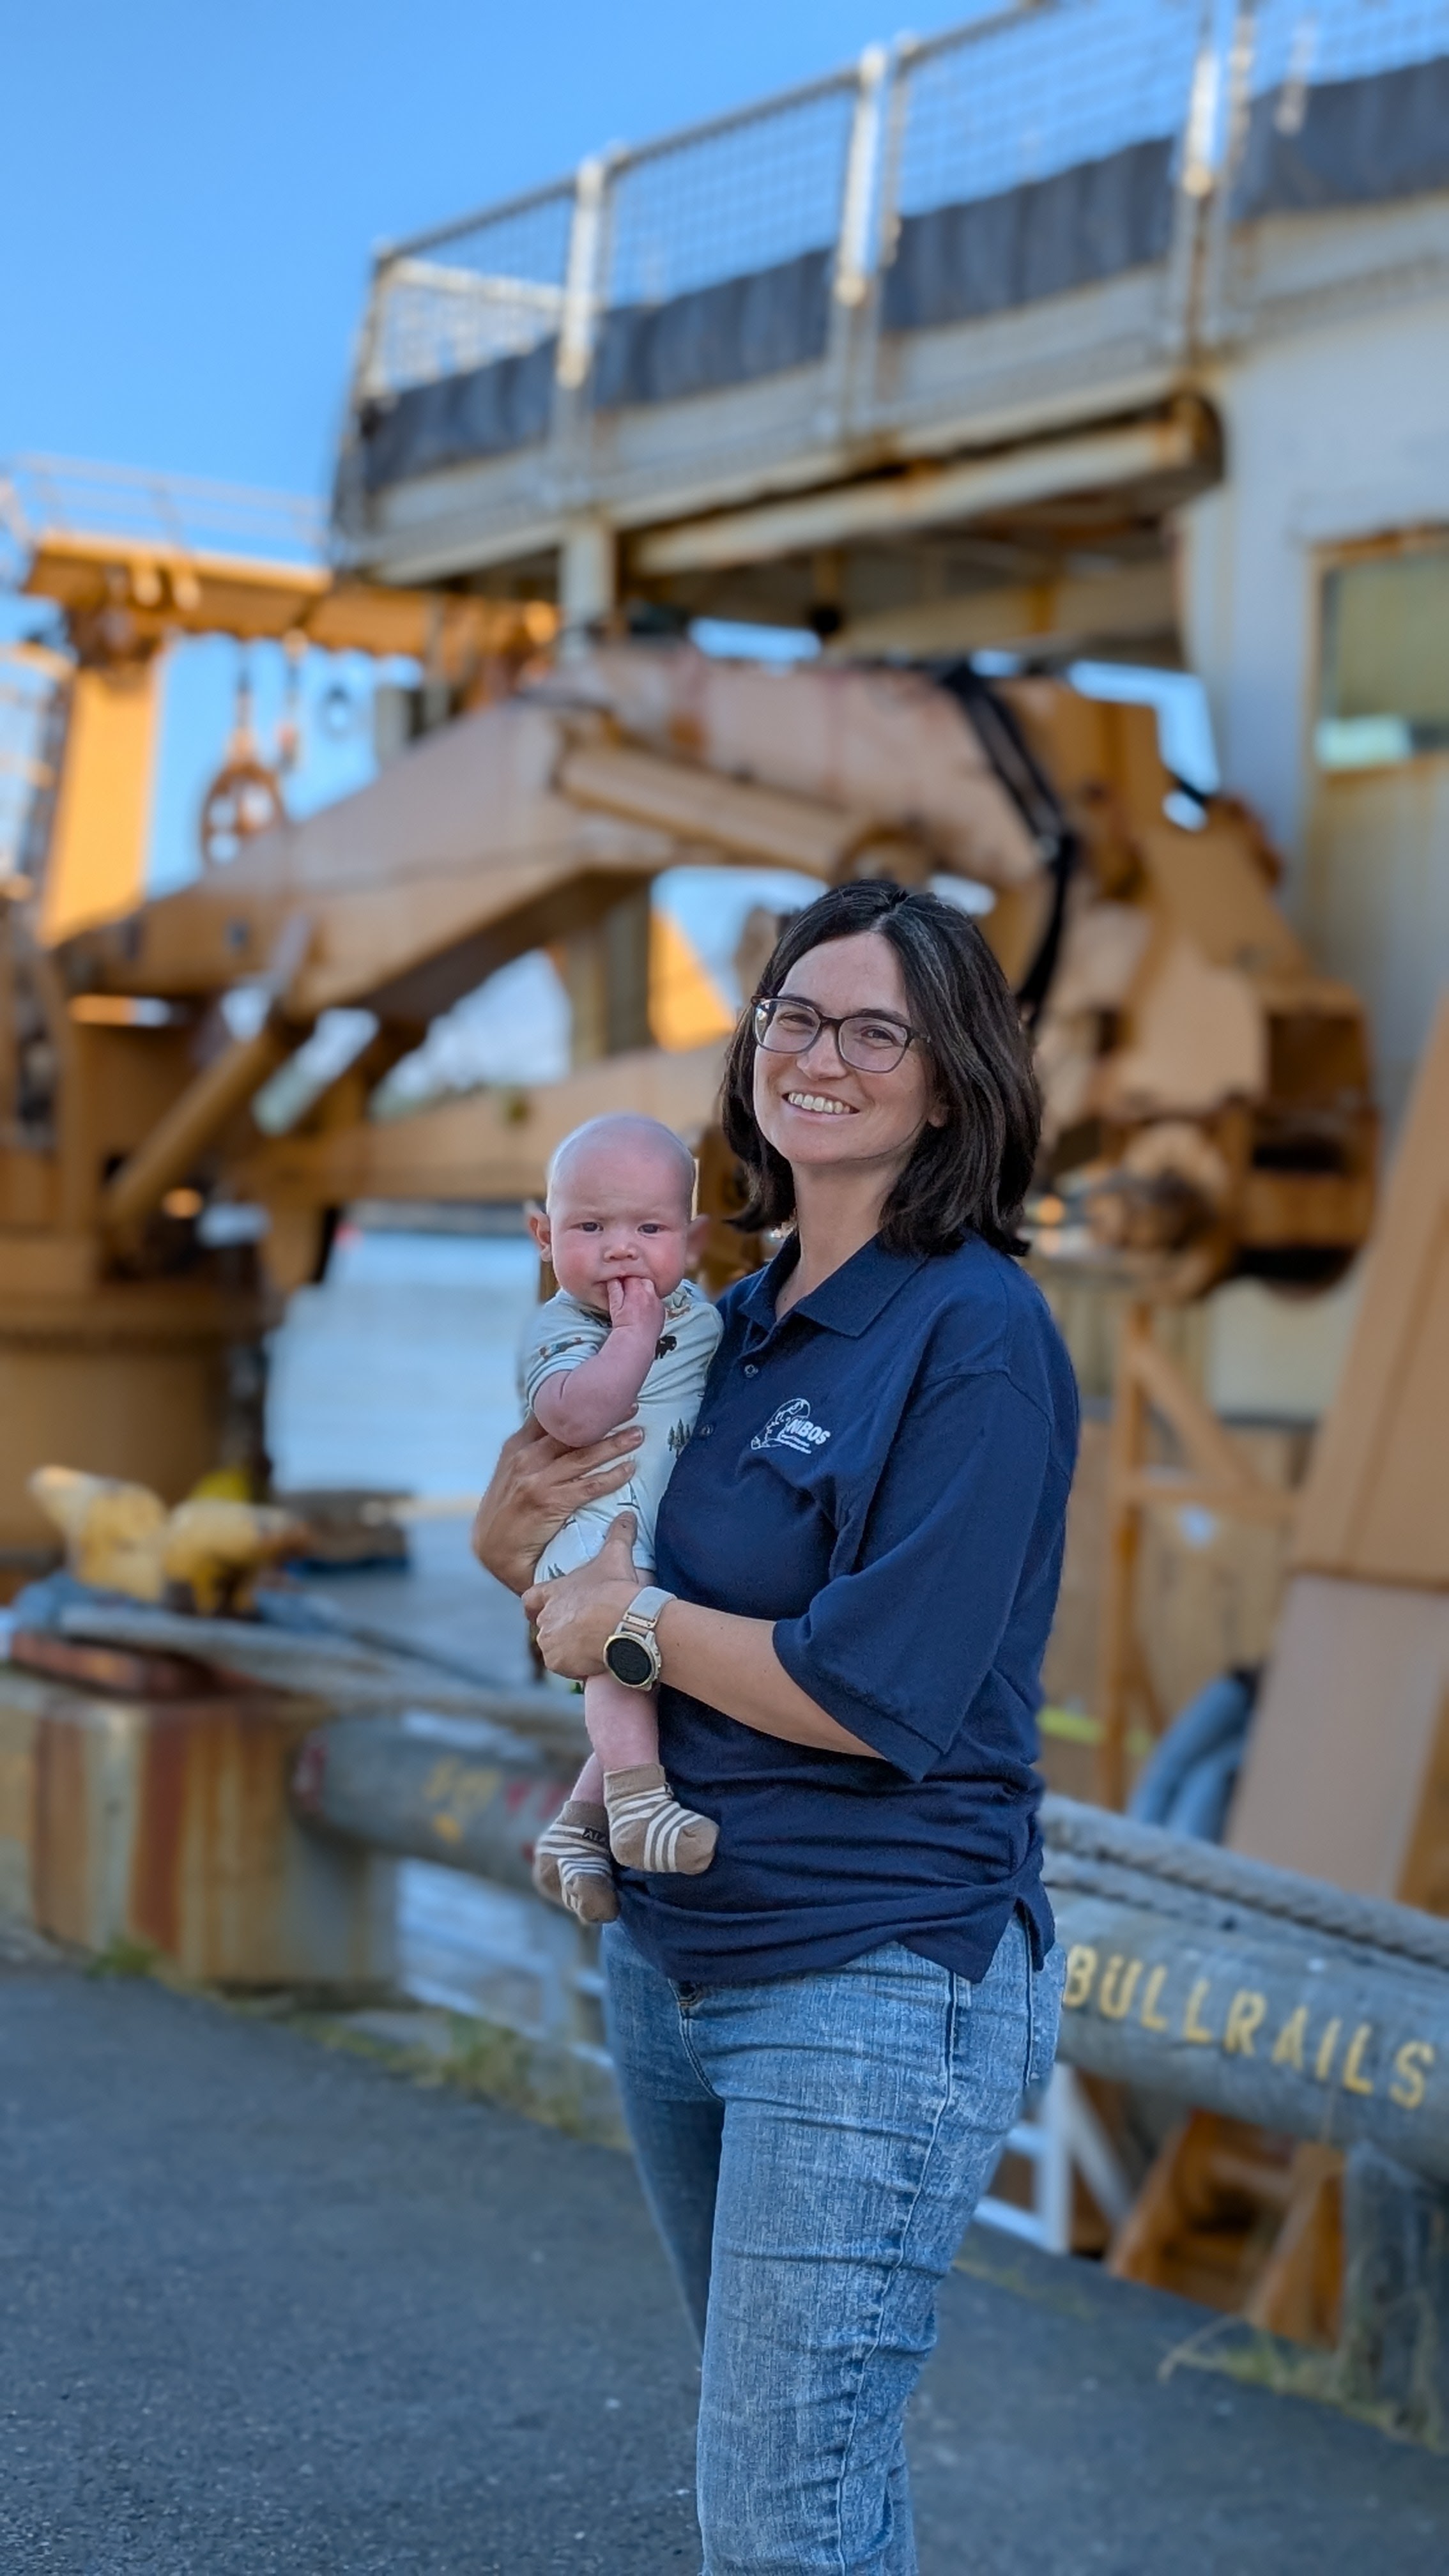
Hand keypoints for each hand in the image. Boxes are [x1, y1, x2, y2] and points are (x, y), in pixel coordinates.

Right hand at [471, 1419, 643, 1595]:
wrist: (493, 1551)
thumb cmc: (506, 1512)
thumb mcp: (510, 1474)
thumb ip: (532, 1453)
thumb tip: (561, 1433)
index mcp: (515, 1447)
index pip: (549, 1416)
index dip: (579, 1403)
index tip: (604, 1395)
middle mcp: (525, 1458)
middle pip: (571, 1432)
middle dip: (604, 1419)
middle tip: (632, 1407)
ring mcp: (537, 1480)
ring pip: (584, 1456)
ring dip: (615, 1445)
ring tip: (638, 1435)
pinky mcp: (549, 1502)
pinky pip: (589, 1486)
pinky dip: (612, 1476)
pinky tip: (629, 1470)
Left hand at [523, 1513, 641, 1679]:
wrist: (625, 1623)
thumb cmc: (616, 1589)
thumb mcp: (616, 1556)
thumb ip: (619, 1534)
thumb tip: (627, 1513)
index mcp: (552, 1593)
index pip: (530, 1599)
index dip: (536, 1605)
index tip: (542, 1609)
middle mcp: (545, 1618)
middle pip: (545, 1627)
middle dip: (562, 1629)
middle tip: (584, 1630)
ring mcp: (549, 1642)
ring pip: (554, 1649)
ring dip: (569, 1649)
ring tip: (593, 1646)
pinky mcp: (558, 1663)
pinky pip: (564, 1668)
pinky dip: (577, 1666)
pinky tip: (595, 1660)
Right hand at [607, 1273, 664, 1340]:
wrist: (637, 1342)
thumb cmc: (624, 1325)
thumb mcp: (615, 1306)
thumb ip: (614, 1290)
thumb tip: (612, 1279)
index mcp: (638, 1290)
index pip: (632, 1276)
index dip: (626, 1279)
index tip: (621, 1283)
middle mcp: (651, 1294)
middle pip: (644, 1280)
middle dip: (637, 1283)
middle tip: (629, 1292)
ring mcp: (658, 1303)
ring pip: (652, 1290)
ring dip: (645, 1292)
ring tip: (637, 1301)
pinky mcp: (662, 1312)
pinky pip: (657, 1301)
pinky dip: (651, 1302)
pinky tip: (644, 1310)